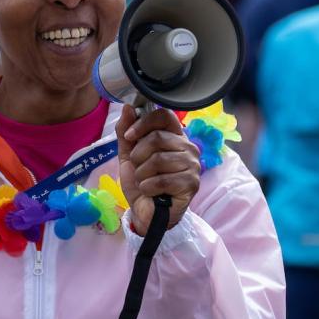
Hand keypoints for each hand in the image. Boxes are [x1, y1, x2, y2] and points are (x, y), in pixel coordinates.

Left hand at [116, 105, 200, 235]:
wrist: (145, 212)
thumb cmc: (141, 181)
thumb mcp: (128, 155)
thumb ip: (126, 132)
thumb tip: (127, 107)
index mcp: (174, 136)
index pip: (164, 116)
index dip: (143, 123)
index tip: (129, 137)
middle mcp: (187, 146)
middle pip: (157, 138)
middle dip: (138, 155)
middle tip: (138, 168)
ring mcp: (193, 165)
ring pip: (158, 159)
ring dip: (142, 174)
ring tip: (145, 181)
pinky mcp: (192, 183)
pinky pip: (162, 179)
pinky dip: (148, 187)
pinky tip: (150, 191)